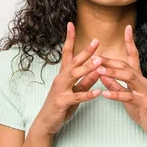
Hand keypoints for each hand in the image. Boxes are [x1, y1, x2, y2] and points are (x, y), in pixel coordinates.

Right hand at [32, 22, 102, 137]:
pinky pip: (76, 96)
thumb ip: (87, 80)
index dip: (69, 38)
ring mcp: (60, 90)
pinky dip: (88, 94)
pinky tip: (98, 93)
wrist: (46, 122)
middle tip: (96, 41)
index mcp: (64, 74)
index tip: (71, 24)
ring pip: (74, 76)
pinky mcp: (62, 102)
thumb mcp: (76, 91)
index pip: (67, 52)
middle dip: (85, 51)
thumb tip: (98, 68)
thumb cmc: (62, 105)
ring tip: (99, 62)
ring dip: (87, 68)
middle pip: (73, 61)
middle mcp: (60, 78)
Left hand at [95, 25, 146, 139]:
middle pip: (126, 65)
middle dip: (110, 60)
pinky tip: (105, 94)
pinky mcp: (144, 103)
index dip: (131, 42)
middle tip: (94, 57)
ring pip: (129, 77)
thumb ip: (115, 84)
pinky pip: (129, 96)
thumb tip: (102, 73)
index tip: (127, 27)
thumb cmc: (141, 109)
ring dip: (113, 73)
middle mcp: (142, 80)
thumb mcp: (126, 95)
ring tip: (98, 71)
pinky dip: (116, 94)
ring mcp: (144, 91)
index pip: (134, 55)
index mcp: (138, 77)